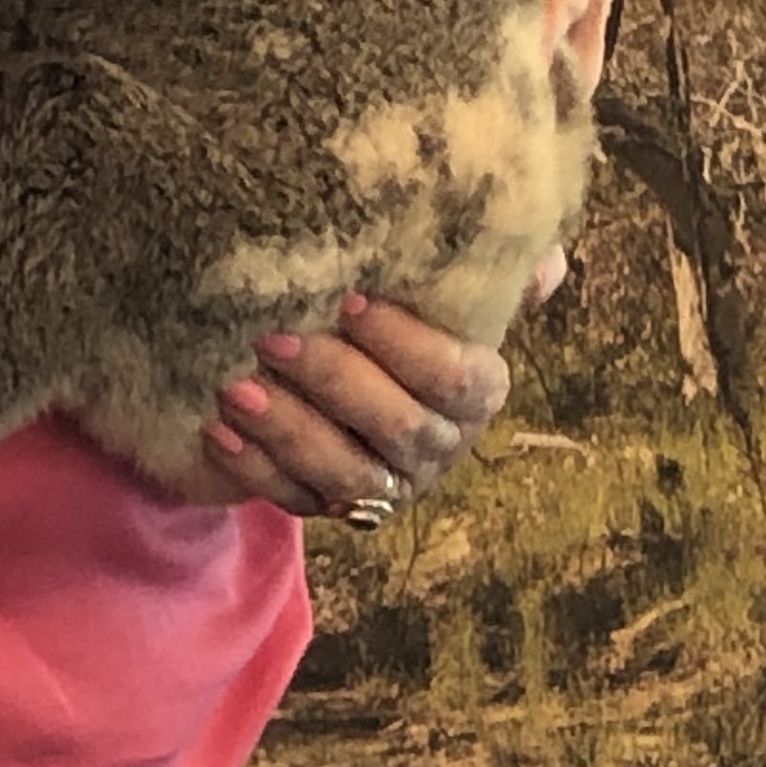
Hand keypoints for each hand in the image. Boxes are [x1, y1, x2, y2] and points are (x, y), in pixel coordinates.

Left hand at [201, 293, 507, 523]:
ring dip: (289, 431)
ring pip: (346, 474)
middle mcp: (438, 446)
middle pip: (398, 427)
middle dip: (334, 381)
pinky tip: (218, 430)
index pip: (455, 377)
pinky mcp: (329, 507)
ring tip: (234, 388)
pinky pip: (294, 499)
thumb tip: (548, 258)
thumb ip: (489, 266)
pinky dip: (255, 468)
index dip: (406, 343)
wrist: (339, 351)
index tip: (351, 296)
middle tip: (273, 336)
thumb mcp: (440, 280)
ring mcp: (385, 487)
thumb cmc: (395, 303)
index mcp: (478, 389)